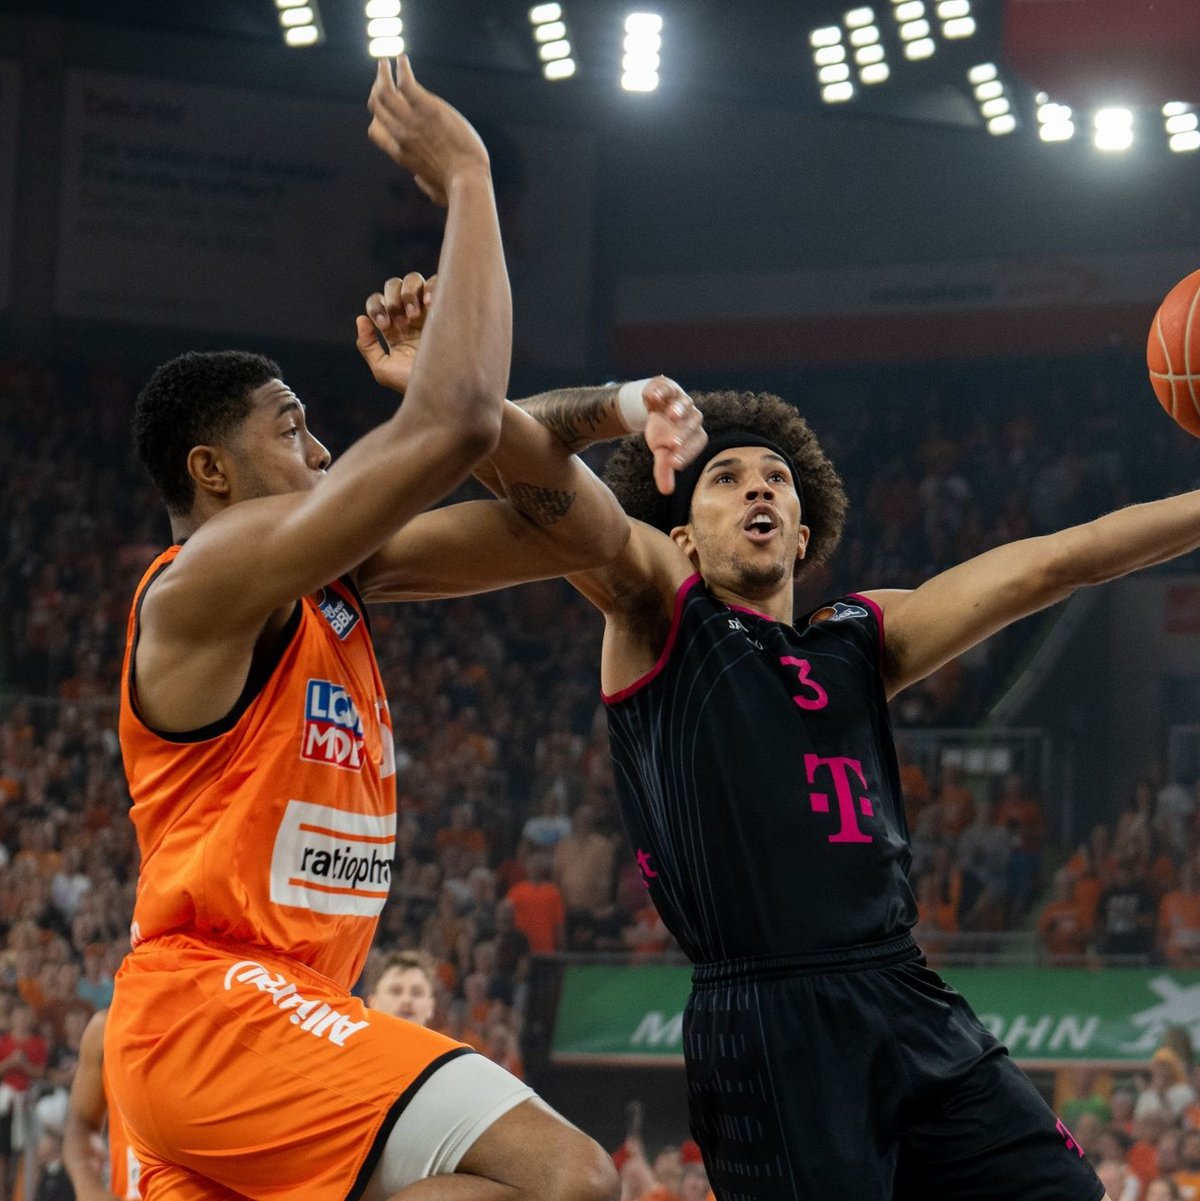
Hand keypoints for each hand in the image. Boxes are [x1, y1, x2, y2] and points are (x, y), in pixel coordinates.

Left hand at [357, 271, 435, 392]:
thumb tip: (361, 318)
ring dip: (408, 293)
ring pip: (413, 280)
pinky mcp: (447, 308)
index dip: (376, 307)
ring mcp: (429, 311)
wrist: (443, 388)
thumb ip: (367, 346)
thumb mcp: (383, 369)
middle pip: (393, 286)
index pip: (378, 302)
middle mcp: (410, 317)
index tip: (384, 325)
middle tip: (400, 320)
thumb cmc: (414, 383)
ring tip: (414, 315)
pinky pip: (437, 283)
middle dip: (392, 299)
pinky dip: (431, 287)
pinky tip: (430, 304)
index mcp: (394, 329)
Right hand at [367, 56, 488, 204]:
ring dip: (383, 73)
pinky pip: (406, 83)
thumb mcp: (433, 190)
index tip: (384, 107)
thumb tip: (419, 180)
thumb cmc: (455, 190)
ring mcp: (412, 121)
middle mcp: (400, 135)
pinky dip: (401, 69)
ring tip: (385, 62)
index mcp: (400, 154)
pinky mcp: (428, 109)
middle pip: (377, 106)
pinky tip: (402, 60)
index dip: (377, 117)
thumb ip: (423, 183)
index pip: (375, 131)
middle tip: (384, 77)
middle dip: (378, 89)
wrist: (467, 181)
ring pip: (385, 91)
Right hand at [640, 377, 706, 494]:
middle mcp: (693, 417)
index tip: (674, 464)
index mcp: (695, 435)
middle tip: (673, 444)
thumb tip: (666, 491)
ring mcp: (681, 400)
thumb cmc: (663, 432)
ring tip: (670, 415)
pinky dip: (660, 392)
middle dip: (682, 434)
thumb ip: (664, 469)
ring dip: (678, 409)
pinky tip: (653, 397)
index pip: (694, 446)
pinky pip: (666, 388)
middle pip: (691, 425)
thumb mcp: (661, 451)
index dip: (685, 454)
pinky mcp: (668, 388)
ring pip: (684, 403)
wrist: (657, 405)